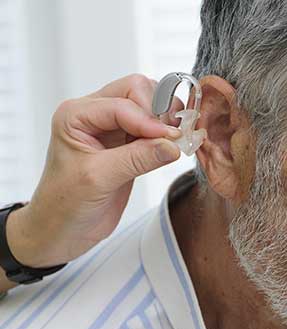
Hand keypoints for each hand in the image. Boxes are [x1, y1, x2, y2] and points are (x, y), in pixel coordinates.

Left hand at [6, 74, 184, 268]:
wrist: (62, 230)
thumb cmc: (65, 204)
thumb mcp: (99, 179)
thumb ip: (137, 159)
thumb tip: (172, 145)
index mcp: (76, 115)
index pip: (122, 103)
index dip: (148, 119)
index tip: (171, 137)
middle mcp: (93, 116)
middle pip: (136, 91)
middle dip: (158, 111)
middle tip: (174, 136)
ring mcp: (112, 129)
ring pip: (148, 107)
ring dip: (165, 121)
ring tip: (176, 142)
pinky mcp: (127, 146)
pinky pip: (152, 130)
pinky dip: (166, 136)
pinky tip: (174, 148)